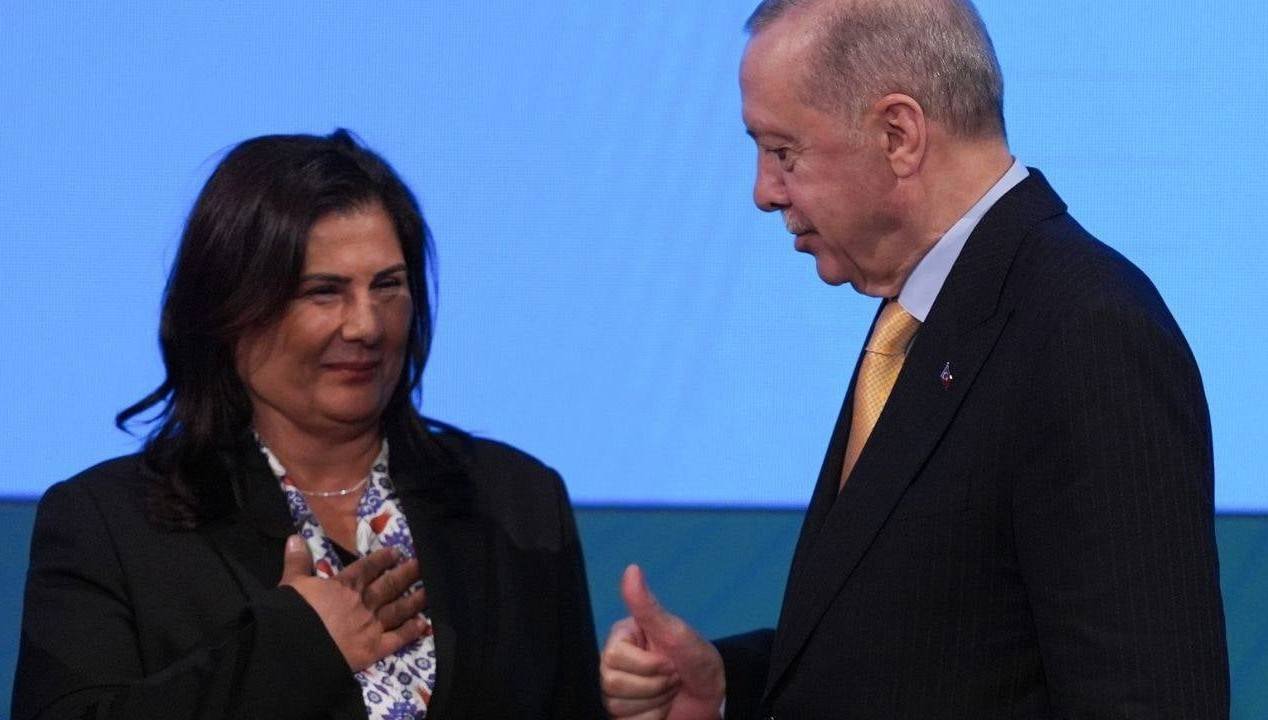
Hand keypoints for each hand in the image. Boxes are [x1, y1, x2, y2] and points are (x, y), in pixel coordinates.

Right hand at [279, 535, 428, 671]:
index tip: (396, 552)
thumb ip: (297, 561)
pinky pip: (397, 638)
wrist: (295, 646)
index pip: (367, 568)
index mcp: (344, 585)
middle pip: (388, 585)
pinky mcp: (374, 648)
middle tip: (420, 564)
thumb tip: (294, 537)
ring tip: (428, 590)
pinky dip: (410, 631)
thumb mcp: (290, 583)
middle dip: (406, 574)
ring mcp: (371, 625)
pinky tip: (422, 624)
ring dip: (414, 599)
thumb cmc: (291, 614)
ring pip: (398, 609)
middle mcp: (363, 602)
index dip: (382, 559)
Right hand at [601, 564, 724, 719]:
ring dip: (654, 702)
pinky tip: (662, 709)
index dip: (648, 665)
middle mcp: (614, 663)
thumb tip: (632, 569)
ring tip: (669, 692)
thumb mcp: (676, 633)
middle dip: (654, 684)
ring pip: (617, 705)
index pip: (614, 657)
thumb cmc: (698, 663)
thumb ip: (648, 606)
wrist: (716, 700)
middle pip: (612, 683)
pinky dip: (651, 718)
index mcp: (622, 638)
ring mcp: (616, 691)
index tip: (669, 660)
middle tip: (672, 677)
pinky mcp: (622, 714)